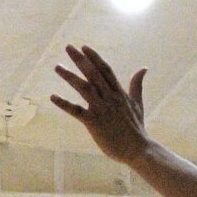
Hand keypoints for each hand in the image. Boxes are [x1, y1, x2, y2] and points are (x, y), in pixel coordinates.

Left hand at [50, 44, 153, 165]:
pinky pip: (76, 111)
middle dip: (80, 60)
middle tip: (68, 47)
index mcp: (119, 93)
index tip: (84, 47)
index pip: (105, 70)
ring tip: (57, 67)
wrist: (137, 149)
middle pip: (93, 74)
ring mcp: (101, 109)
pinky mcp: (94, 123)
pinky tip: (53, 97)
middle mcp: (110, 98)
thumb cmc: (136, 129)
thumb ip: (137, 85)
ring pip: (84, 88)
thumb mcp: (137, 104)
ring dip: (69, 76)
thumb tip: (144, 68)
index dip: (94, 57)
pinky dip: (64, 104)